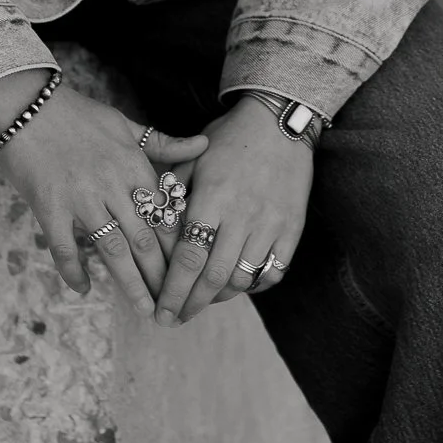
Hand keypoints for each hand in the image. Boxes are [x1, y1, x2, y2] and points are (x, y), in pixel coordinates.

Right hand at [0, 76, 207, 316]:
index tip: (190, 272)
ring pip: (112, 249)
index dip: (179, 248)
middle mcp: (111, 184)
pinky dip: (74, 270)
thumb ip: (163, 143)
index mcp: (133, 165)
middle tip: (172, 305)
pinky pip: (64, 247)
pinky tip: (84, 288)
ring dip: (130, 283)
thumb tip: (203, 143)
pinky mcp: (48, 206)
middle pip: (144, 239)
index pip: (165, 214)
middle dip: (161, 276)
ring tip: (144, 309)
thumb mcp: (125, 124)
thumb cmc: (77, 113)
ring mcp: (79, 197)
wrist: (26, 102)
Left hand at [153, 96, 313, 325]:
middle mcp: (242, 216)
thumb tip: (150, 225)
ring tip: (201, 301)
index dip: (172, 290)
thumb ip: (172, 192)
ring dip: (219, 298)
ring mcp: (270, 225)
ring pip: (243, 279)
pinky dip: (254, 286)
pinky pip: (273, 272)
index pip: (188, 257)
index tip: (159, 310)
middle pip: (213, 277)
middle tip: (174, 319)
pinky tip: (237, 285)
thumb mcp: (194, 158)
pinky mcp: (292, 230)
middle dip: (190, 305)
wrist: (278, 123)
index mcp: (212, 198)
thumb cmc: (230, 138)